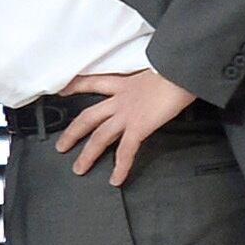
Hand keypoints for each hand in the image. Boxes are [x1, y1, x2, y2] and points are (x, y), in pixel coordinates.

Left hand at [54, 68, 200, 182]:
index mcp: (127, 83)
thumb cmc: (178, 65)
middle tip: (61, 145)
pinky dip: (121, 167)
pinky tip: (116, 180)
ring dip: (87, 155)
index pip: (95, 82)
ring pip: (99, 137)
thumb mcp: (161, 66)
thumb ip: (156, 75)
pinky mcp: (139, 127)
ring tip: (79, 169)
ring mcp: (128, 114)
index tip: (63, 90)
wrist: (183, 67)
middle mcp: (122, 99)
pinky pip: (126, 151)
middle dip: (73, 132)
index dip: (77, 86)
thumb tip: (165, 75)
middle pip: (88, 117)